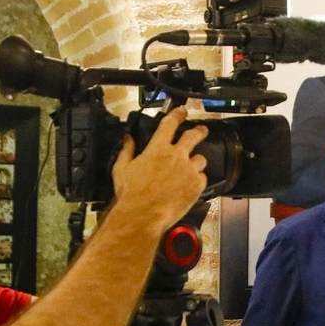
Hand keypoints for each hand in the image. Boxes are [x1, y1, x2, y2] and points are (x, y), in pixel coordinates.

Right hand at [112, 108, 208, 227]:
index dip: (178, 114)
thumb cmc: (130, 193)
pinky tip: (190, 186)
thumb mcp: (122, 169)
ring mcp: (188, 170)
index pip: (170, 124)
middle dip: (199, 131)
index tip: (182, 111)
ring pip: (200, 159)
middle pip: (193, 136)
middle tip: (202, 131)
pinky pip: (202, 178)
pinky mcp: (196, 185)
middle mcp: (176, 156)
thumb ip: (127, 151)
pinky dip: (197, 180)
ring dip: (196, 163)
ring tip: (190, 170)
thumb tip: (128, 138)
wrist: (143, 214)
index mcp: (157, 148)